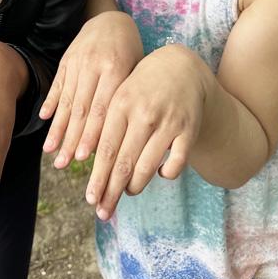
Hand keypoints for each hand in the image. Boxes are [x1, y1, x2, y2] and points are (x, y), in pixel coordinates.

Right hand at [40, 11, 142, 167]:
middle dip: (70, 139)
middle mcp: (94, 65)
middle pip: (81, 109)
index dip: (91, 134)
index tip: (83, 158)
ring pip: (67, 100)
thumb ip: (128, 99)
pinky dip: (50, 103)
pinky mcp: (66, 60)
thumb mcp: (137, 70)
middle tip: (63, 165)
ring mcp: (77, 61)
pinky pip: (58, 84)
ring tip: (51, 152)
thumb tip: (120, 140)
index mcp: (116, 68)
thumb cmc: (131, 51)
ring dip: (58, 128)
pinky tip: (43, 121)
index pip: (102, 109)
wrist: (111, 19)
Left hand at [86, 44, 206, 220]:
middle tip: (102, 212)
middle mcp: (144, 113)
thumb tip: (89, 161)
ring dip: (134, 186)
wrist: (181, 66)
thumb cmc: (142, 85)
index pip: (105, 148)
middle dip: (111, 191)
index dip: (97, 177)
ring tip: (127, 192)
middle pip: (124, 162)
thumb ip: (107, 124)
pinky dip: (166, 174)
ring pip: (147, 167)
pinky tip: (159, 175)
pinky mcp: (188, 130)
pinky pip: (176, 163)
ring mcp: (168, 122)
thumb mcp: (121, 94)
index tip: (90, 198)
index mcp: (121, 102)